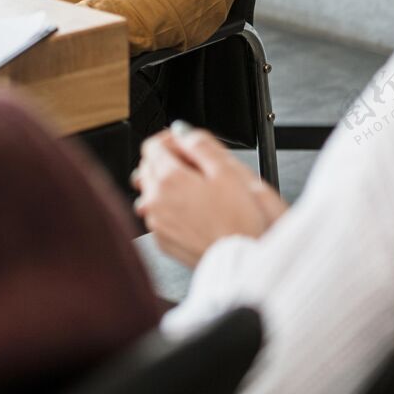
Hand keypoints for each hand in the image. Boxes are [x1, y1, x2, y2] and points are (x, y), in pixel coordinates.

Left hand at [132, 124, 287, 267]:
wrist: (245, 262)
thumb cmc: (241, 221)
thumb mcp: (228, 170)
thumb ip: (200, 144)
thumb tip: (183, 131)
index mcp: (169, 179)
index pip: (152, 145)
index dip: (171, 140)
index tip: (187, 144)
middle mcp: (155, 201)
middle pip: (148, 167)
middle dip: (169, 161)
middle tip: (198, 166)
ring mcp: (157, 224)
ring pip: (152, 192)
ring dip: (169, 185)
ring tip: (200, 191)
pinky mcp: (163, 242)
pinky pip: (159, 216)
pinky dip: (171, 208)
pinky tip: (196, 212)